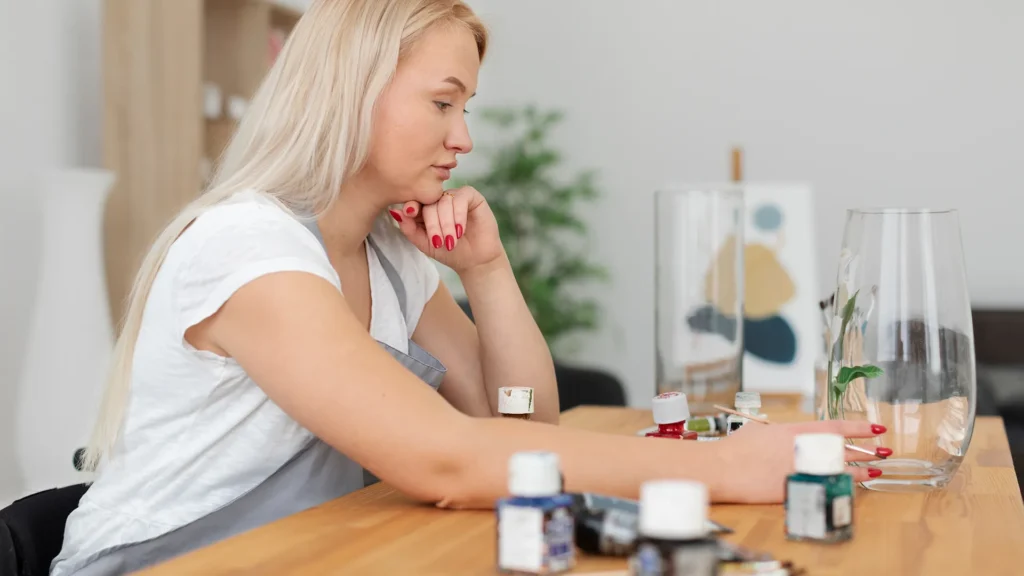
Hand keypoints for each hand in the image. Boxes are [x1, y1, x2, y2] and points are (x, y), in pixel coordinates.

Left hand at [389, 186, 504, 273]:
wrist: (475, 261)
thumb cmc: (450, 252)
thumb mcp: (425, 243)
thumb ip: (409, 228)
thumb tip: (394, 211)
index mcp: (426, 209)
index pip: (415, 202)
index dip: (411, 206)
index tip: (410, 213)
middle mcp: (439, 200)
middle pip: (429, 203)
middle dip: (433, 224)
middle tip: (438, 242)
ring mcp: (455, 196)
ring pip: (444, 201)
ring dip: (447, 223)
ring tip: (451, 241)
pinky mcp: (471, 196)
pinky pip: (461, 198)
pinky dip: (458, 215)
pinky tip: (460, 230)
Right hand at [716, 419, 889, 503]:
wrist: (721, 468)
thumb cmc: (736, 448)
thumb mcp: (760, 430)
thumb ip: (779, 432)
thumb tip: (786, 435)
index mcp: (795, 432)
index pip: (836, 427)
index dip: (860, 428)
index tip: (877, 428)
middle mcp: (803, 451)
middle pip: (843, 450)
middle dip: (867, 451)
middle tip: (885, 451)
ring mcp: (801, 471)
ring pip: (839, 471)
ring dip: (860, 471)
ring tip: (876, 470)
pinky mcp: (795, 490)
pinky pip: (824, 488)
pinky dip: (838, 487)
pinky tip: (849, 488)